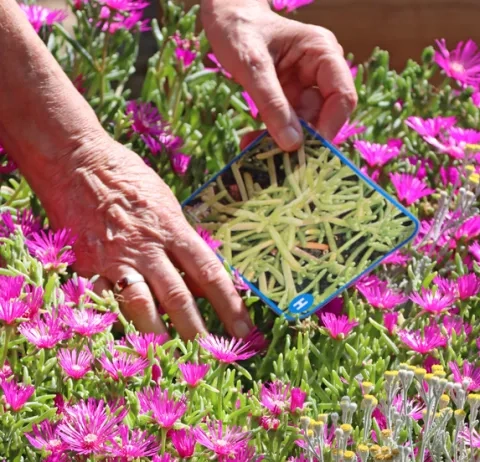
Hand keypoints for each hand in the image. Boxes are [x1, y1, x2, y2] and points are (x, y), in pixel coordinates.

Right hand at [39, 137, 252, 339]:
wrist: (75, 160)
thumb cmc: (128, 178)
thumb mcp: (167, 204)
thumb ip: (183, 243)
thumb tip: (201, 281)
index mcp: (174, 229)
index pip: (210, 272)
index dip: (230, 304)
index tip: (246, 330)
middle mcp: (148, 247)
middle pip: (178, 296)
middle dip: (197, 331)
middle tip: (214, 358)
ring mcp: (114, 258)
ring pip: (140, 305)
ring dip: (157, 336)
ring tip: (171, 360)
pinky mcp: (84, 264)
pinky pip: (99, 301)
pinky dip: (111, 323)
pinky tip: (120, 344)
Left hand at [202, 0, 356, 149]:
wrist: (224, 19)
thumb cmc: (240, 30)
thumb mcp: (253, 66)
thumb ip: (272, 104)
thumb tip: (292, 145)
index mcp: (322, 53)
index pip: (342, 97)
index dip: (330, 126)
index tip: (306, 150)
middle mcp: (319, 73)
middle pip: (323, 116)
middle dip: (301, 139)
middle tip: (275, 157)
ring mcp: (304, 87)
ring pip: (304, 126)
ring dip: (280, 141)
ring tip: (252, 147)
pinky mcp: (288, 99)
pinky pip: (286, 124)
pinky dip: (270, 135)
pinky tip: (250, 140)